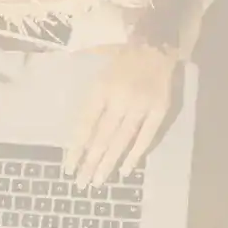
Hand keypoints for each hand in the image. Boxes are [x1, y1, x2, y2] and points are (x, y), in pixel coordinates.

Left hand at [66, 42, 177, 186]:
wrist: (156, 43)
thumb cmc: (121, 56)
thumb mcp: (94, 71)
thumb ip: (85, 95)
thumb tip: (71, 126)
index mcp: (100, 88)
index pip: (84, 125)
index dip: (75, 148)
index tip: (68, 168)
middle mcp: (119, 99)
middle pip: (101, 137)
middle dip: (89, 163)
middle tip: (81, 184)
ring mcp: (140, 106)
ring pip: (121, 141)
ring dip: (108, 164)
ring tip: (97, 182)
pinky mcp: (159, 111)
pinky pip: (146, 137)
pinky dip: (135, 155)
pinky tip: (125, 171)